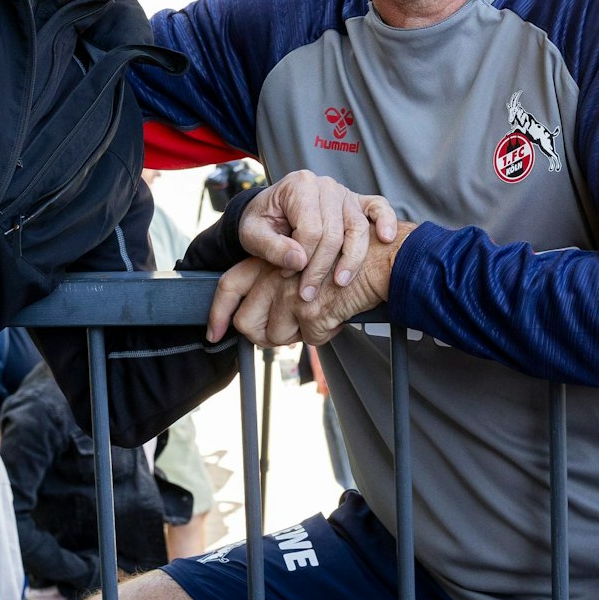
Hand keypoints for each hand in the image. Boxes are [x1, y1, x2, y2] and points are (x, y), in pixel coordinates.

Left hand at [208, 224, 413, 345]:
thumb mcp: (307, 262)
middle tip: (282, 335)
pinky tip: (336, 317)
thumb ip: (281, 282)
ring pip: (275, 337)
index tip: (214, 334)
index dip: (219, 313)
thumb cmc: (349, 260)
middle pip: (247, 322)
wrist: (384, 258)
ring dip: (295, 336)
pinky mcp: (311, 311)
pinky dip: (323, 335)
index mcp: (270, 259)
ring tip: (318, 318)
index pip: (229, 284)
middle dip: (263, 337)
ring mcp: (292, 293)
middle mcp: (275, 274)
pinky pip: (308, 341)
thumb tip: (265, 318)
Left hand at [237, 171, 397, 303]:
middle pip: (334, 233)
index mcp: (299, 185)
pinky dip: (385, 221)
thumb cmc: (262, 221)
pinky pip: (378, 207)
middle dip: (322, 267)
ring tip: (340, 283)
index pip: (310, 229)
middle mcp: (325, 185)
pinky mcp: (357, 202)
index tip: (287, 275)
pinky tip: (385, 238)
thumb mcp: (252, 234)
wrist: (270, 211)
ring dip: (351, 259)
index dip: (301, 258)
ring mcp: (344, 193)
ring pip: (357, 228)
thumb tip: (299, 262)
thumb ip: (271, 247)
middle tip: (307, 292)